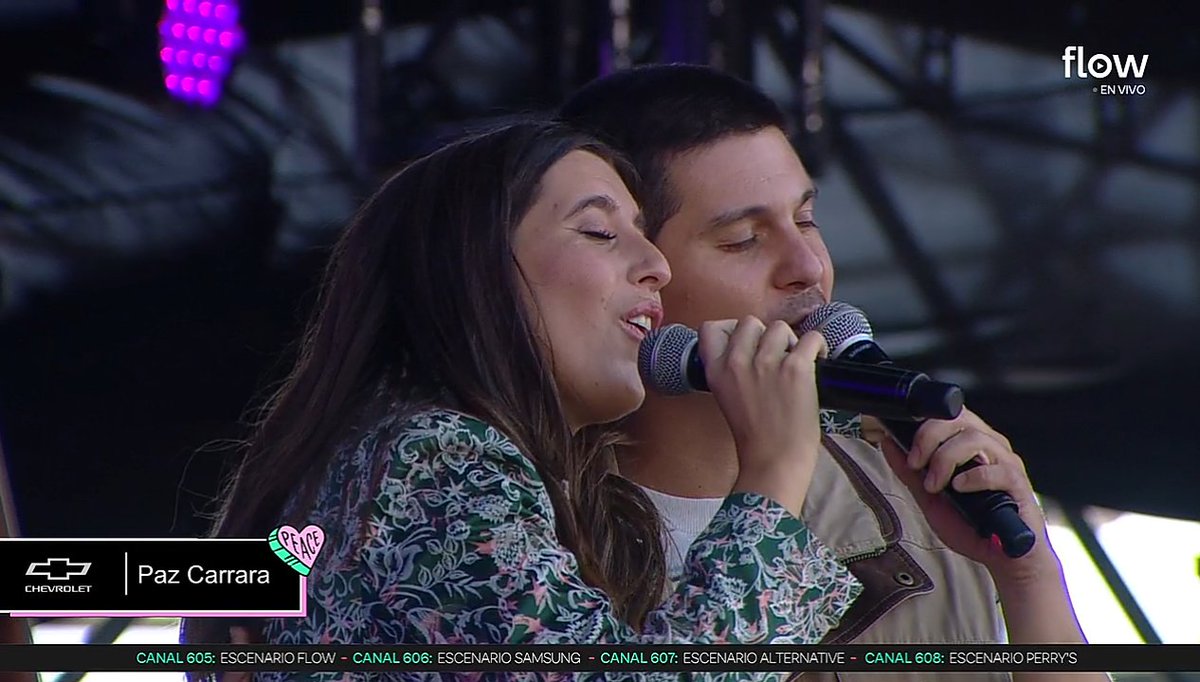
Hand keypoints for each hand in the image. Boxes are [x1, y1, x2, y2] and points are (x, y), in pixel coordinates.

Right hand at [700, 316, 825, 514]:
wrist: (774, 462)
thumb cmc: (755, 438)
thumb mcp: (727, 400)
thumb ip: (732, 373)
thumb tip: (753, 351)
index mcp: (716, 371)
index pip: (711, 328)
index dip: (731, 329)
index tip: (746, 342)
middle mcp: (738, 362)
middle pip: (750, 322)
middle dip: (765, 336)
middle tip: (775, 357)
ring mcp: (767, 363)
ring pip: (781, 328)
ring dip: (791, 342)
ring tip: (796, 364)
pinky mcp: (796, 368)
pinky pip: (811, 338)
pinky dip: (818, 347)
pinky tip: (817, 361)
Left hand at [874, 409, 1061, 589]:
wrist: (1003, 559)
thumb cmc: (972, 526)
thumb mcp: (930, 498)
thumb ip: (910, 472)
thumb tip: (887, 442)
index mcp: (970, 444)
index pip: (947, 413)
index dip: (922, 422)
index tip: (901, 443)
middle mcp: (990, 447)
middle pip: (958, 418)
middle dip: (928, 437)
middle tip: (915, 463)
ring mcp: (1006, 463)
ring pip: (974, 438)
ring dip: (945, 460)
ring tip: (936, 485)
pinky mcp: (1018, 484)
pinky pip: (996, 470)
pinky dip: (972, 477)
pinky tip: (959, 488)